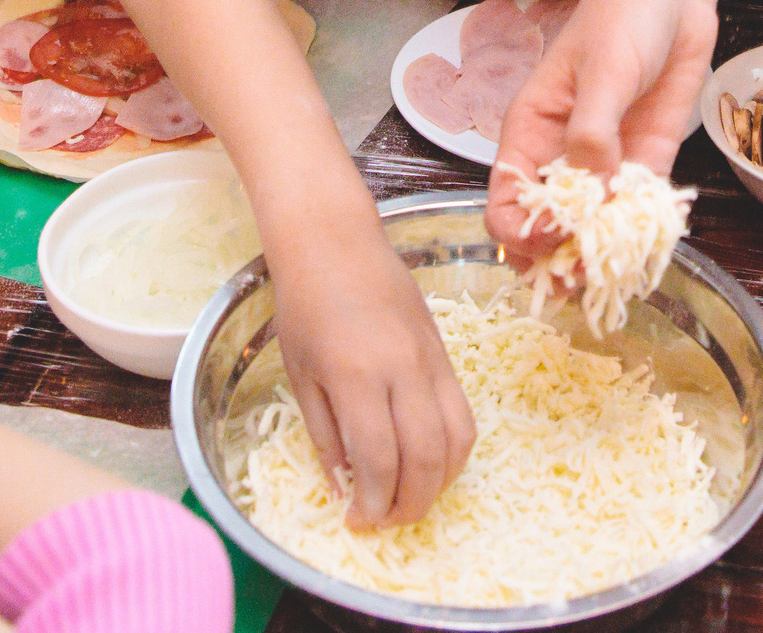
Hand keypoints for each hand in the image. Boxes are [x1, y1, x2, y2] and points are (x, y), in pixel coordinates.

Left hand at [272, 220, 474, 526]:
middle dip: (409, 503)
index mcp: (356, 375)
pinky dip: (453, 450)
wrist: (336, 241)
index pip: (379, 458)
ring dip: (440, 482)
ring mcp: (431, 360)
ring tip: (409, 497)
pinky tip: (429, 462)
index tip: (356, 521)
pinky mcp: (445, 352)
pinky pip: (462, 412)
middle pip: (425, 457)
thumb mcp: (300, 375)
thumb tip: (344, 488)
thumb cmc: (305, 305)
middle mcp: (402, 369)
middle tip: (385, 520)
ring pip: (457, 438)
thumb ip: (325, 435)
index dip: (371, 502)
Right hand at [487, 0, 715, 256]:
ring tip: (618, 273)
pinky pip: (636, 212)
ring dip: (600, 256)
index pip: (506, 201)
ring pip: (590, 229)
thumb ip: (592, 132)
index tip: (552, 241)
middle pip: (545, 227)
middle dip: (558, 260)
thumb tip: (587, 193)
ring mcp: (604, 163)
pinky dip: (640, 235)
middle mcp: (561, 156)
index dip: (522, 232)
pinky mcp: (645, 162)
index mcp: (529, 132)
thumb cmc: (624, 14)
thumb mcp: (603, 70)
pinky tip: (649, 246)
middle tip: (583, 281)